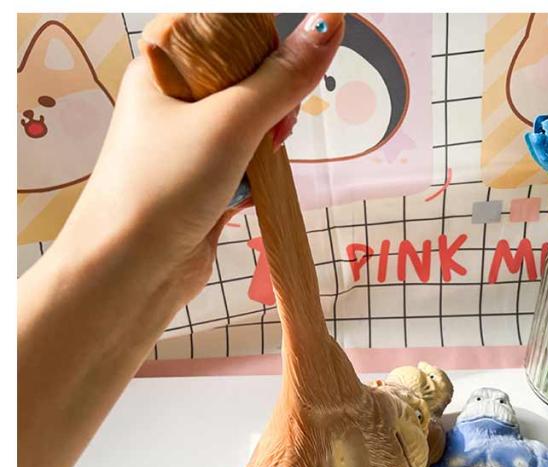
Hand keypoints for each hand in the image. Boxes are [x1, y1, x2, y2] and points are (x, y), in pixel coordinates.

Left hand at [54, 13, 344, 307]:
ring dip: (265, 142)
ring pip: (249, 124)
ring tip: (260, 161)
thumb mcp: (229, 123)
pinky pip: (245, 165)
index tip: (281, 67)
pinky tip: (251, 191)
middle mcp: (173, 102)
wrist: (129, 273)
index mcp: (163, 66)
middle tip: (274, 123)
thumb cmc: (161, 188)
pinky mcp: (204, 185)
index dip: (258, 39)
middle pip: (242, 76)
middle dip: (270, 97)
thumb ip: (282, 78)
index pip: (220, 25)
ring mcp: (189, 146)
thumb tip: (328, 24)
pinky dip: (256, 176)